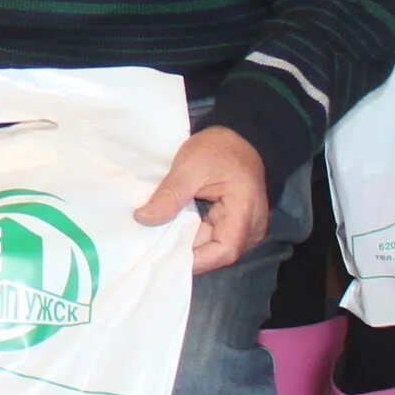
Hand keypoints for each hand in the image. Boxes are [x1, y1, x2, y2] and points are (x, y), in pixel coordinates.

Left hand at [134, 127, 269, 273]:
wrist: (238, 135)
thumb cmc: (218, 148)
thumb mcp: (190, 166)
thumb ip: (170, 195)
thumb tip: (143, 219)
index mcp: (245, 212)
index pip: (224, 251)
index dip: (195, 259)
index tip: (164, 255)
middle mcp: (251, 228)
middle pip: (217, 253)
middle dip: (185, 251)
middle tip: (152, 246)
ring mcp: (244, 228)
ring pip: (213, 247)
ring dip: (187, 243)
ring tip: (158, 238)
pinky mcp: (234, 224)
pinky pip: (212, 237)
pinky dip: (192, 234)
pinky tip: (171, 229)